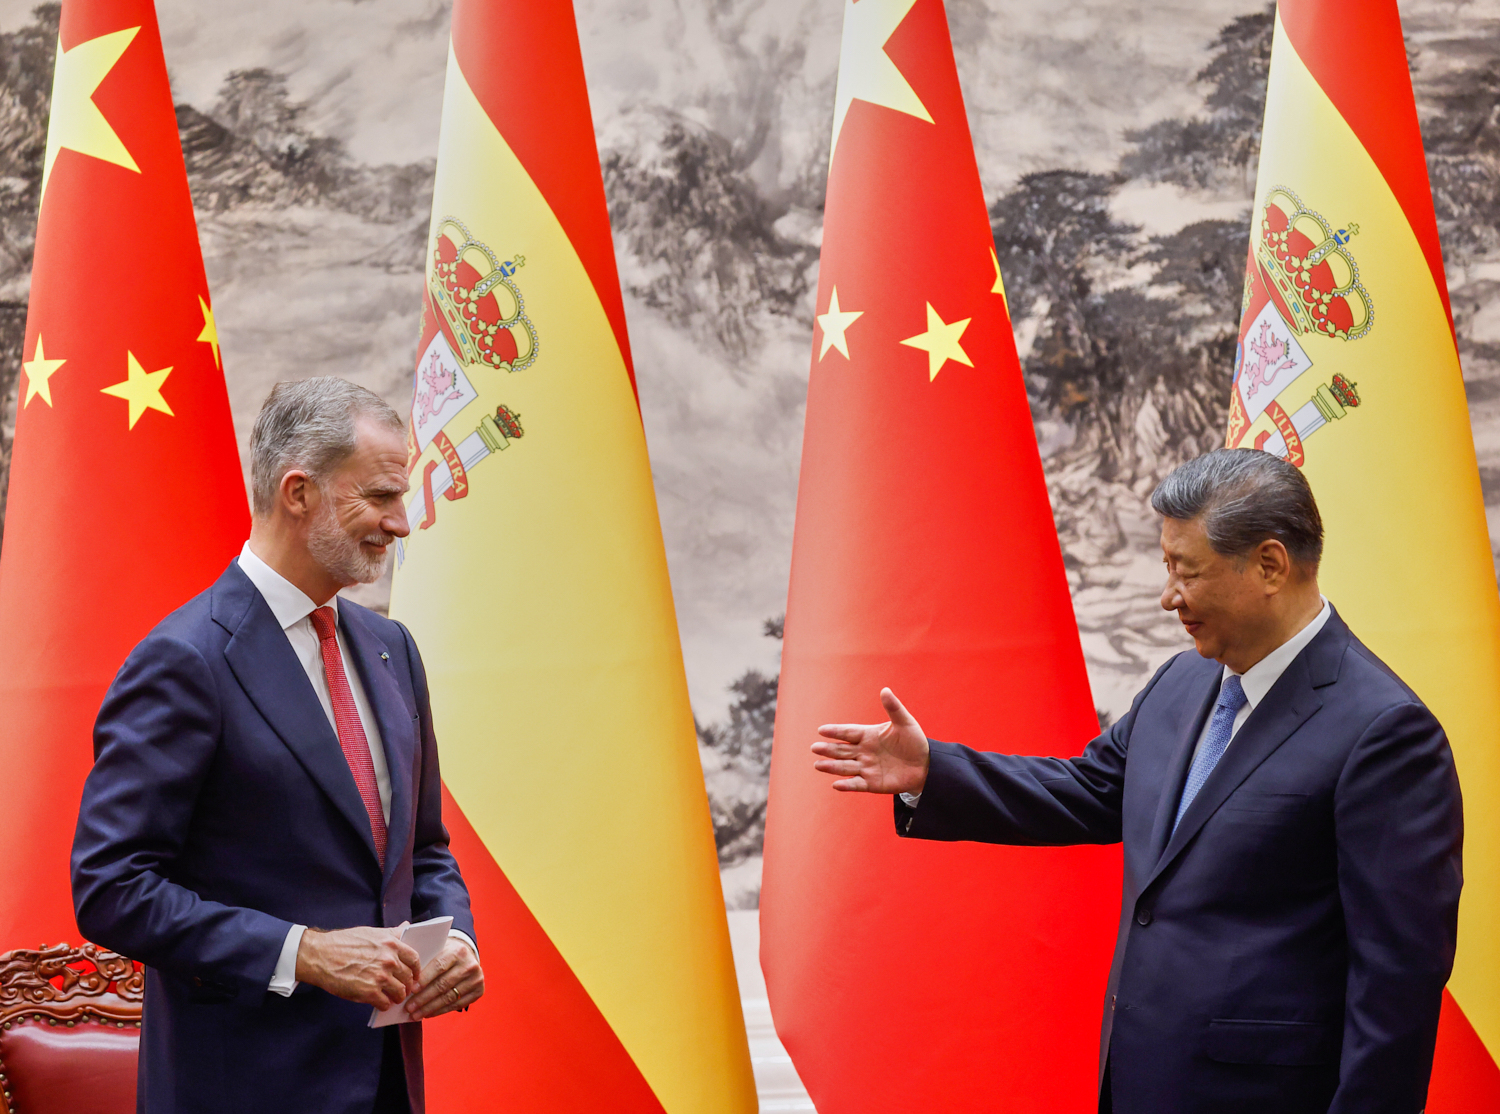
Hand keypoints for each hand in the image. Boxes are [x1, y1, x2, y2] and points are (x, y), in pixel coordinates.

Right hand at [294, 925, 420, 1009]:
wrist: (320, 955)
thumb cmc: (343, 942)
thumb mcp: (371, 932)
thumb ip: (391, 933)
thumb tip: (407, 926)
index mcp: (391, 943)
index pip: (415, 959)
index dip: (416, 970)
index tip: (414, 975)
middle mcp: (389, 960)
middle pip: (408, 978)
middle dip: (407, 986)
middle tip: (402, 989)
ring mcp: (380, 977)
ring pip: (399, 993)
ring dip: (396, 997)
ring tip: (391, 997)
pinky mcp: (369, 992)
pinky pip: (385, 1003)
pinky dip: (383, 1005)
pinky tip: (378, 1002)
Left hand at [404, 937, 483, 1018]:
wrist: (467, 956)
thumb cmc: (444, 954)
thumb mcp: (437, 950)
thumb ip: (424, 959)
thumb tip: (405, 978)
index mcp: (458, 951)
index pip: (439, 967)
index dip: (424, 980)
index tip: (410, 990)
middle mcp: (470, 965)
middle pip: (443, 985)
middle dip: (423, 998)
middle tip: (409, 1008)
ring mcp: (476, 978)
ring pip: (449, 997)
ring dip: (430, 1008)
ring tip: (415, 1014)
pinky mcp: (479, 991)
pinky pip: (457, 1005)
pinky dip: (441, 1011)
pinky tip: (428, 1014)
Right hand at [811, 687, 929, 793]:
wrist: (925, 765)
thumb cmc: (914, 741)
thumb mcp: (905, 723)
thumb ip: (894, 708)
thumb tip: (885, 690)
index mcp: (868, 735)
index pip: (848, 733)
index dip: (836, 731)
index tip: (822, 730)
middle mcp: (863, 751)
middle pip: (842, 750)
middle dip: (828, 749)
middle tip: (815, 747)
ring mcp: (866, 768)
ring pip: (845, 767)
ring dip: (832, 766)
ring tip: (818, 765)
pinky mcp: (872, 783)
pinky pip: (857, 784)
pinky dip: (847, 785)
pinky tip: (836, 784)